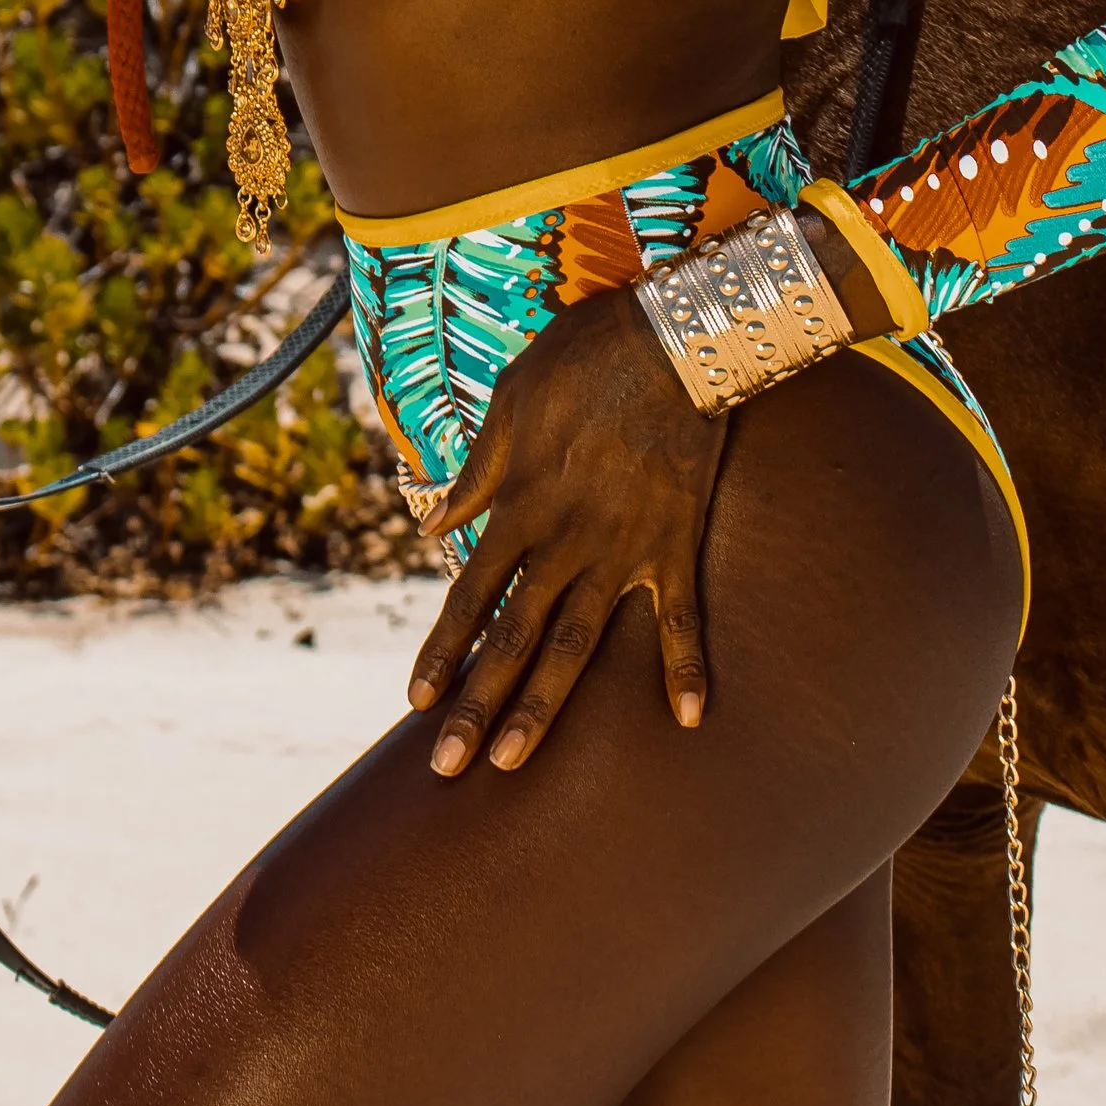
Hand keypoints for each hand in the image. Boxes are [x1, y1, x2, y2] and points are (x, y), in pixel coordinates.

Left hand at [408, 289, 728, 775]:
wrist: (672, 338)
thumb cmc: (583, 357)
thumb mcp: (508, 403)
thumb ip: (474, 473)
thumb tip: (431, 525)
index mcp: (516, 507)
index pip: (467, 597)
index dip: (441, 652)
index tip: (417, 702)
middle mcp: (561, 543)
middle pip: (511, 639)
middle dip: (477, 706)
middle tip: (449, 767)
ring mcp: (621, 550)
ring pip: (576, 645)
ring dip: (544, 706)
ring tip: (517, 760)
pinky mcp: (675, 544)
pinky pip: (680, 617)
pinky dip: (685, 667)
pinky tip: (689, 720)